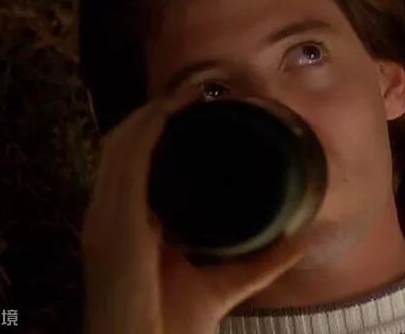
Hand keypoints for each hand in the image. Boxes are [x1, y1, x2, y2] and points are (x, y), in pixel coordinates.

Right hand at [81, 89, 312, 333]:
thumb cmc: (171, 327)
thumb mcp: (222, 285)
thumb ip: (259, 263)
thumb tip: (299, 239)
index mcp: (122, 227)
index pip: (128, 166)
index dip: (150, 134)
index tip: (187, 110)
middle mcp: (107, 218)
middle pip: (120, 147)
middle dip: (151, 115)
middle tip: (190, 93)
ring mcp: (106, 220)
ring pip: (120, 146)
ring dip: (151, 114)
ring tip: (185, 93)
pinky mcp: (115, 226)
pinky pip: (127, 165)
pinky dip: (146, 132)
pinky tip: (168, 112)